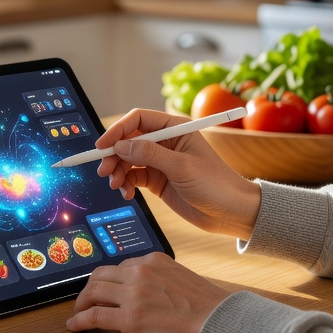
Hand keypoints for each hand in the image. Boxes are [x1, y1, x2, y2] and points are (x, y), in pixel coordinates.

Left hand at [66, 253, 230, 332]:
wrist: (217, 321)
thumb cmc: (206, 305)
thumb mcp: (180, 278)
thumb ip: (159, 278)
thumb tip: (145, 290)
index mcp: (152, 260)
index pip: (119, 266)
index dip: (107, 280)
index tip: (103, 290)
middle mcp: (139, 272)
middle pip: (100, 276)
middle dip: (88, 289)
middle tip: (84, 301)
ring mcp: (133, 294)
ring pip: (93, 292)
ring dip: (81, 304)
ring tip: (77, 314)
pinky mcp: (129, 318)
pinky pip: (94, 316)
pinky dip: (80, 321)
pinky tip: (75, 327)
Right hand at [95, 108, 260, 238]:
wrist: (230, 213)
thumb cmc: (215, 184)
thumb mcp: (181, 167)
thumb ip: (149, 155)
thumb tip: (120, 147)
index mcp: (175, 128)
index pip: (138, 120)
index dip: (117, 131)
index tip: (102, 147)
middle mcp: (166, 142)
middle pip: (129, 141)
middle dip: (114, 155)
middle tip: (104, 171)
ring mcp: (160, 162)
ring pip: (128, 160)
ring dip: (118, 172)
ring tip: (116, 186)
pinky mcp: (158, 180)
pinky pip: (133, 177)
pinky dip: (125, 184)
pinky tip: (127, 194)